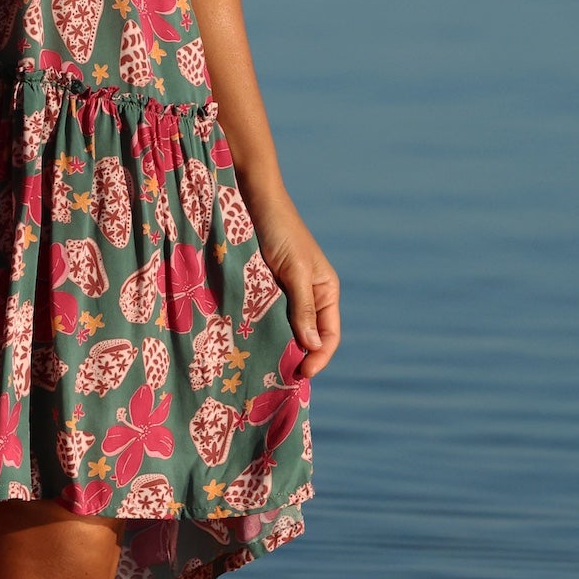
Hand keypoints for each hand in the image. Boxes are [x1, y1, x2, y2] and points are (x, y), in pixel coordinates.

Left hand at [242, 186, 340, 379]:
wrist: (251, 198)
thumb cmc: (278, 229)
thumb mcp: (294, 269)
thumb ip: (302, 306)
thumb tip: (312, 346)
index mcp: (326, 291)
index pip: (329, 336)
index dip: (318, 358)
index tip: (300, 374)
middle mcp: (309, 295)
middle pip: (307, 337)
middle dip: (297, 357)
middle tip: (278, 380)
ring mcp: (285, 292)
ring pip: (285, 329)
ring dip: (277, 346)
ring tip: (263, 367)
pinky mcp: (263, 287)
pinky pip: (265, 316)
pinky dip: (261, 330)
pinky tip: (249, 343)